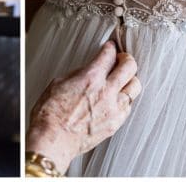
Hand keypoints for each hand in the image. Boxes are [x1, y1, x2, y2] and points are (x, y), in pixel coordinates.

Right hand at [27, 41, 140, 173]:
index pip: (109, 54)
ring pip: (135, 87)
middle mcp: (106, 92)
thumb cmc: (51, 112)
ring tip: (123, 79)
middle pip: (129, 67)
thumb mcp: (61, 81)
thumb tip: (90, 69)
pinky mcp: (115, 124)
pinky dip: (126, 99)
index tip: (110, 47)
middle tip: (121, 59)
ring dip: (129, 80)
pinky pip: (129, 107)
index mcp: (91, 77)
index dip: (110, 47)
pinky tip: (118, 98)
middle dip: (126, 59)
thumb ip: (81, 73)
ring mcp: (113, 109)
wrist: (53, 138)